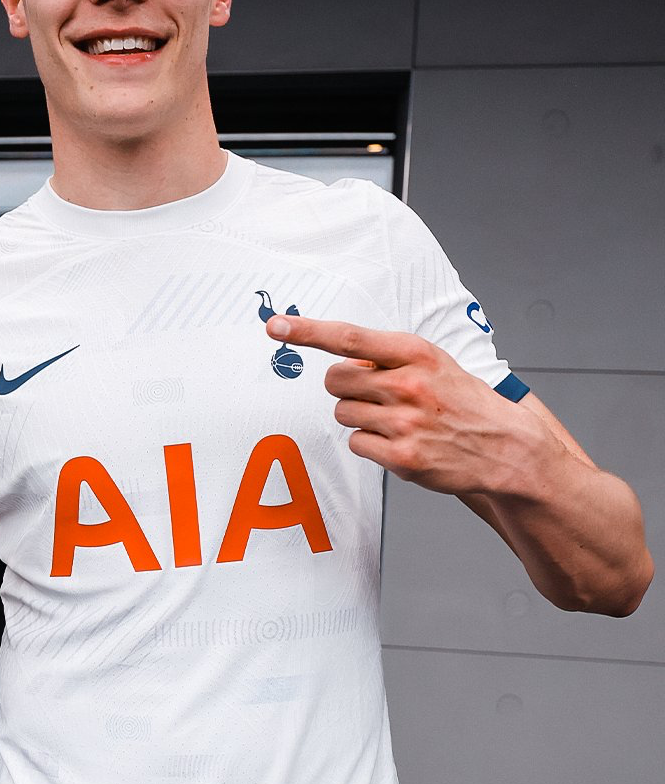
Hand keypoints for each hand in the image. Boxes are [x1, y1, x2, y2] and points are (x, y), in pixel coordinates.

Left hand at [266, 314, 521, 495]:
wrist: (507, 447)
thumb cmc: (464, 402)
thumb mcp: (433, 364)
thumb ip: (388, 359)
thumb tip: (344, 361)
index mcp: (416, 354)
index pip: (349, 337)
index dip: (307, 331)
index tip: (276, 326)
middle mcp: (409, 385)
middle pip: (334, 380)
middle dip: (344, 387)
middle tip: (373, 396)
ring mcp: (405, 423)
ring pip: (343, 414)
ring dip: (361, 418)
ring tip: (397, 421)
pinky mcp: (402, 457)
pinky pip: (356, 444)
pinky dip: (370, 445)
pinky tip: (399, 442)